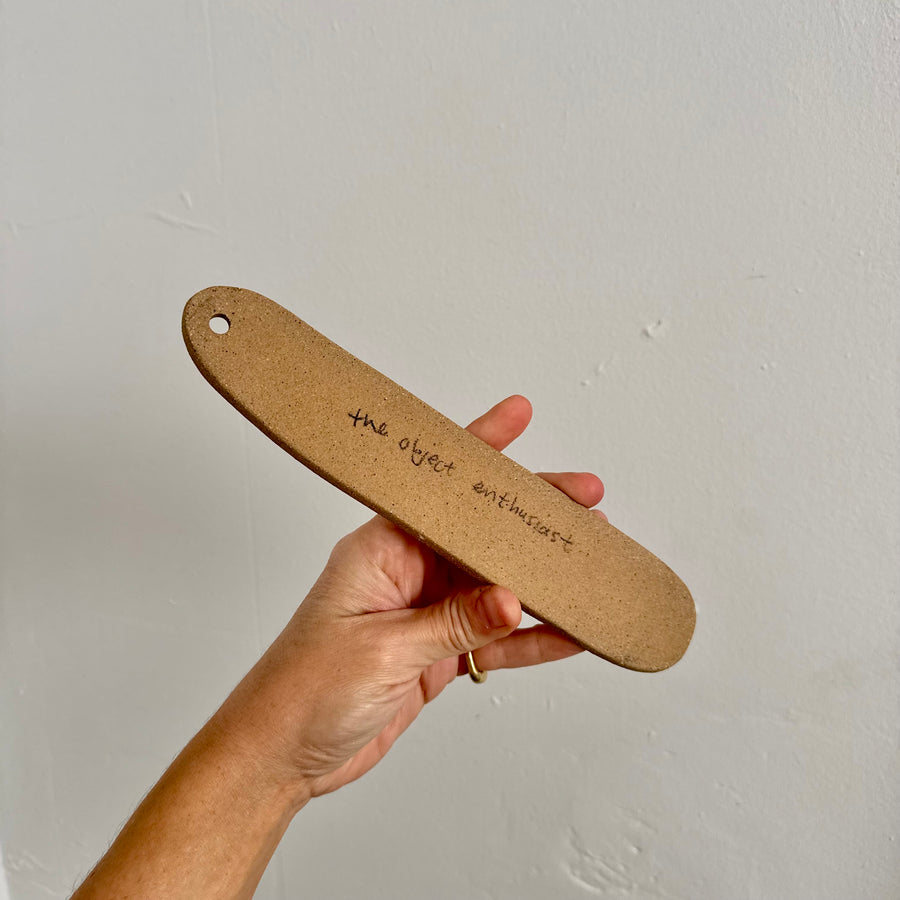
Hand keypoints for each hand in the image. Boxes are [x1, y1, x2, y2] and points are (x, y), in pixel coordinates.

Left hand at [212, 395, 605, 803]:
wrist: (282, 756)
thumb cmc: (301, 691)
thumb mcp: (382, 649)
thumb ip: (452, 623)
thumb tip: (512, 598)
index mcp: (381, 549)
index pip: (437, 489)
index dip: (480, 449)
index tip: (518, 416)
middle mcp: (407, 572)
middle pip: (481, 536)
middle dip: (532, 519)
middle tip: (587, 506)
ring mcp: (426, 613)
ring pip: (496, 586)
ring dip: (541, 581)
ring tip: (591, 567)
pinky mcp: (437, 653)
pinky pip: (494, 639)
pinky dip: (531, 639)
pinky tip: (569, 634)